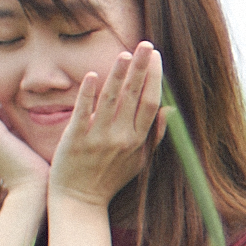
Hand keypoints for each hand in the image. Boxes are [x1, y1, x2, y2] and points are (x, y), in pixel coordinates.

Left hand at [47, 42, 165, 206]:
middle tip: (146, 44)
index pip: (151, 103)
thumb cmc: (110, 179)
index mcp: (137, 140)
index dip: (154, 79)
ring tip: (125, 53)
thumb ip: (155, 135)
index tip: (156, 57)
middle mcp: (120, 137)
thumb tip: (170, 110)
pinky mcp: (75, 139)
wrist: (79, 200)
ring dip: (118, 75)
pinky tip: (91, 75)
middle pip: (134, 96)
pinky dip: (87, 94)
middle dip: (141, 68)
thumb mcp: (140, 161)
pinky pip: (83, 112)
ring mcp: (98, 138)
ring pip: (111, 100)